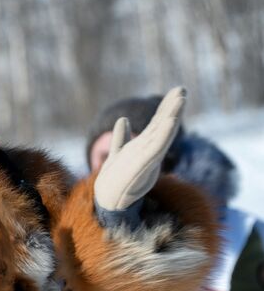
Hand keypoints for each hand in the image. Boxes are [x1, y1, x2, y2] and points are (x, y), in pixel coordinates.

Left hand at [94, 86, 185, 210]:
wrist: (108, 201)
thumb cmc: (116, 180)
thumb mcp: (117, 154)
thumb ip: (121, 138)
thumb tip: (123, 119)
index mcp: (144, 146)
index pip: (158, 124)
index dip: (167, 108)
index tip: (177, 90)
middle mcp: (148, 150)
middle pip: (162, 126)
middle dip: (172, 108)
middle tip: (182, 89)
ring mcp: (146, 158)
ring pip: (162, 134)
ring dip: (171, 116)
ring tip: (180, 100)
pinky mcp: (142, 167)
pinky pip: (156, 148)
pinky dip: (164, 134)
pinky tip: (170, 122)